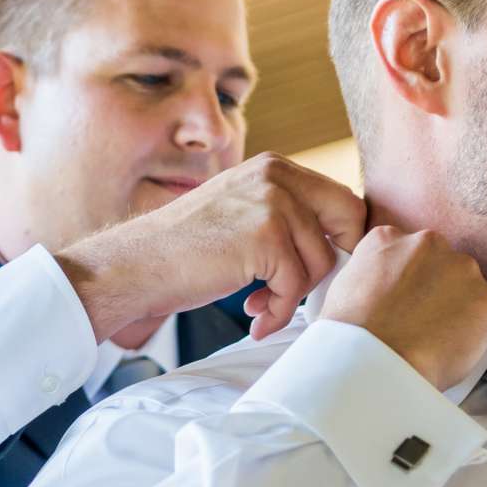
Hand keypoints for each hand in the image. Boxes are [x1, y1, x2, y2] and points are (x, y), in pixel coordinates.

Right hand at [56, 154, 367, 341]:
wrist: (138, 264)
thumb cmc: (186, 249)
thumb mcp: (242, 213)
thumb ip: (285, 216)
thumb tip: (340, 242)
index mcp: (275, 167)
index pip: (342, 199)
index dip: (343, 240)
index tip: (320, 272)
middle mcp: (277, 175)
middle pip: (348, 220)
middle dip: (332, 264)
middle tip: (301, 291)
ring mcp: (272, 202)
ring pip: (321, 261)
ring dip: (293, 296)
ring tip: (261, 306)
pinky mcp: (265, 235)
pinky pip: (295, 285)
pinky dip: (279, 310)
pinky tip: (256, 318)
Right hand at [320, 226, 486, 389]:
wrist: (374, 361)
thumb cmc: (351, 336)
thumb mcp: (342, 288)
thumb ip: (371, 275)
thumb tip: (383, 289)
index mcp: (388, 238)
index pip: (406, 252)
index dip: (407, 280)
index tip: (404, 301)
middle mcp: (428, 242)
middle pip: (440, 263)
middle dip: (435, 289)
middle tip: (421, 322)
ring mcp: (461, 268)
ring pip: (466, 287)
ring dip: (457, 308)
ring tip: (434, 339)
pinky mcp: (485, 298)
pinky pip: (484, 314)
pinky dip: (473, 331)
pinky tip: (449, 348)